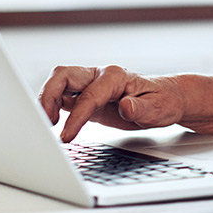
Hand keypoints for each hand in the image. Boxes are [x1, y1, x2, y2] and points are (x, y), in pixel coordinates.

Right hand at [38, 65, 186, 142]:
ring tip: (45, 124)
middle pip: (63, 75)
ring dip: (47, 100)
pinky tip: (52, 122)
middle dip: (48, 96)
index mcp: (116, 77)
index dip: (75, 117)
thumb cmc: (164, 101)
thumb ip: (141, 108)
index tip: (66, 136)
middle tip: (45, 123)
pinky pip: (64, 96)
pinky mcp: (88, 96)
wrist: (168, 98)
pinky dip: (53, 107)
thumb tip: (126, 106)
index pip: (88, 96)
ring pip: (59, 83)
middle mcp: (100, 76)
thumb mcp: (159, 109)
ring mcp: (92, 84)